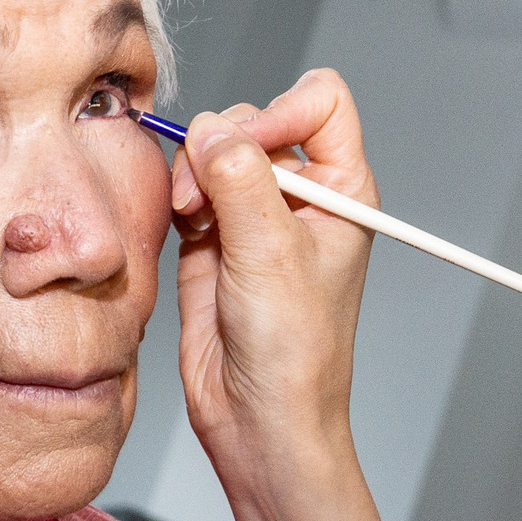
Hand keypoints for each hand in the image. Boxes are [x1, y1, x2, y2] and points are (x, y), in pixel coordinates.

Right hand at [170, 68, 374, 501]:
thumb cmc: (295, 354)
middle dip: (223, 146)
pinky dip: (177, 195)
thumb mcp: (272, 254)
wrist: (259, 419)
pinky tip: (181, 226)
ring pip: (214, 150)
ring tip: (190, 216)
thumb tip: (212, 130)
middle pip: (255, 118)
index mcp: (344, 189)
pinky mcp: (214, 237)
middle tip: (206, 194)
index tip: (249, 148)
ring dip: (193, 172)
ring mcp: (256, 214)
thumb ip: (241, 180)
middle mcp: (302, 194)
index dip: (280, 111)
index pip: (321, 100)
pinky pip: (188, 186)